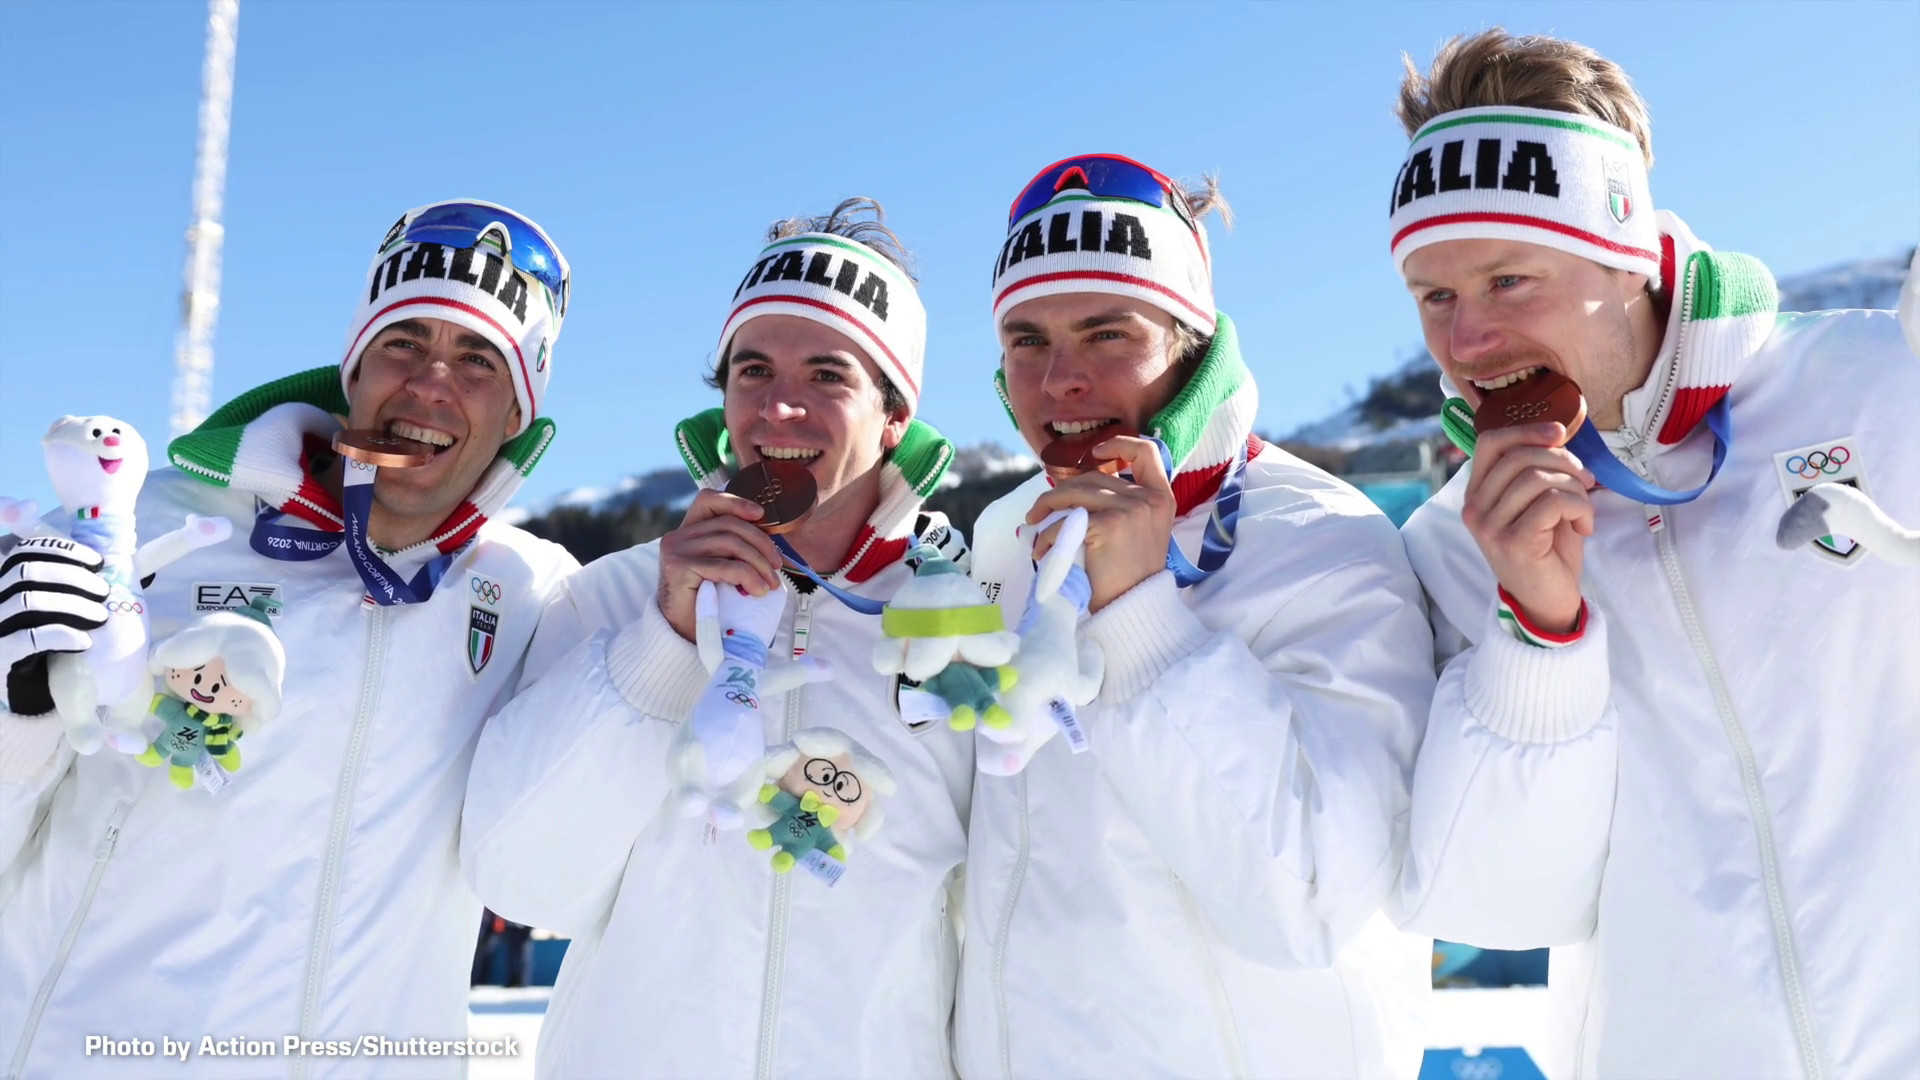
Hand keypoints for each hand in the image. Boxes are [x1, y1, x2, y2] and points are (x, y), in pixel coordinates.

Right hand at [1, 535, 109, 714]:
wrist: (19, 695)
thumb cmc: (41, 651)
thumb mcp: (50, 615)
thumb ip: (66, 591)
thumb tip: (110, 567)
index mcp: (3, 586)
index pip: (23, 553)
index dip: (60, 551)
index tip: (97, 562)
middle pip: (26, 573)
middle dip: (72, 577)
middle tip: (104, 592)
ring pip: (27, 601)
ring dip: (72, 604)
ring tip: (101, 616)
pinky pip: (28, 638)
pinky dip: (61, 634)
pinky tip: (84, 641)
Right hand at [656, 490, 783, 641]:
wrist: (681, 635)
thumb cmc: (706, 602)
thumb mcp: (721, 568)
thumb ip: (734, 549)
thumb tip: (771, 538)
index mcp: (688, 531)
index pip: (709, 500)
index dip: (736, 502)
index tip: (761, 514)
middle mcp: (678, 536)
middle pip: (729, 524)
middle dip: (761, 543)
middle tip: (777, 566)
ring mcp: (676, 551)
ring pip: (730, 543)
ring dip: (758, 563)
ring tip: (771, 584)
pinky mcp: (679, 568)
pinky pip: (725, 565)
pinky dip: (748, 576)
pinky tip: (758, 590)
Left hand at [1025, 435, 1173, 612]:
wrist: (1132, 608)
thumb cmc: (1129, 577)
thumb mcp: (1140, 533)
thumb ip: (1123, 506)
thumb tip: (1076, 490)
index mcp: (1161, 498)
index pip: (1146, 452)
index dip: (1118, 444)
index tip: (1095, 453)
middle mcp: (1148, 499)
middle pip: (1093, 477)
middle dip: (1060, 491)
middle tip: (1039, 511)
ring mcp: (1130, 509)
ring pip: (1074, 494)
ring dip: (1046, 510)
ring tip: (1033, 529)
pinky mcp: (1108, 525)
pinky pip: (1065, 522)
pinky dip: (1045, 536)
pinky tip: (1041, 551)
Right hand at [1460, 423, 1595, 633]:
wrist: (1547, 603)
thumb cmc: (1547, 552)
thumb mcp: (1537, 505)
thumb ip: (1537, 472)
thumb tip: (1556, 437)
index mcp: (1477, 495)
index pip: (1491, 443)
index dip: (1527, 430)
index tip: (1559, 432)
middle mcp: (1476, 509)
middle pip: (1520, 456)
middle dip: (1564, 462)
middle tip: (1586, 482)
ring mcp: (1491, 527)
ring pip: (1539, 478)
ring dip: (1575, 489)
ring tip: (1583, 510)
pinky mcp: (1514, 542)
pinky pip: (1554, 502)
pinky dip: (1581, 509)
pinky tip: (1584, 527)